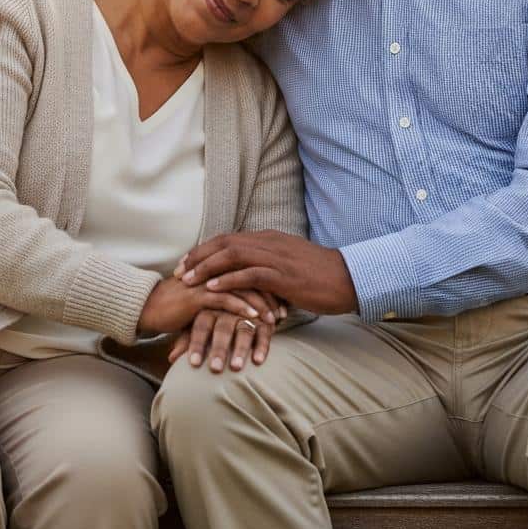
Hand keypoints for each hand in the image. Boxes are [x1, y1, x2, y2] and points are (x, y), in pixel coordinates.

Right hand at [137, 276, 273, 336]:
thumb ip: (227, 293)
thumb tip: (250, 303)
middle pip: (252, 275)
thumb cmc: (181, 304)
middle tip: (286, 311)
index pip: (253, 268)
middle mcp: (215, 269)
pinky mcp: (197, 295)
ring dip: (260, 304)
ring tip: (275, 319)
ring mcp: (207, 280)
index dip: (271, 284)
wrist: (150, 307)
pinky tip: (255, 320)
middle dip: (271, 294)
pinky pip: (225, 299)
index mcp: (220, 266)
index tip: (286, 301)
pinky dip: (242, 309)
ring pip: (242, 288)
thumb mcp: (208, 297)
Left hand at [168, 310, 273, 372]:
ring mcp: (248, 312)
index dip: (196, 344)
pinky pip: (265, 331)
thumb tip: (170, 357)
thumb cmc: (218, 315)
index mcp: (210, 306)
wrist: (246, 294)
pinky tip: (257, 361)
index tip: (193, 365)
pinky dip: (262, 345)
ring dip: (240, 349)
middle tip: (214, 369)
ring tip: (235, 368)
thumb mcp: (201, 322)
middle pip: (222, 328)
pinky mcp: (265, 318)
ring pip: (244, 329)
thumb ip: (187, 339)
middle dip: (218, 348)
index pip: (200, 325)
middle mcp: (229, 308)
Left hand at [177, 230, 357, 314]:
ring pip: (233, 255)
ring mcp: (277, 257)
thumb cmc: (319, 278)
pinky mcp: (284, 275)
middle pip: (225, 242)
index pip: (229, 239)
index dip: (205, 249)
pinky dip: (228, 280)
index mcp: (269, 239)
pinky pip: (250, 274)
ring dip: (207, 267)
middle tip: (178, 271)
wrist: (348, 279)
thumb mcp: (289, 268)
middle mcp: (269, 243)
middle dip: (198, 256)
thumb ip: (267, 270)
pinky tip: (212, 289)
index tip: (186, 262)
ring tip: (188, 280)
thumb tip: (248, 282)